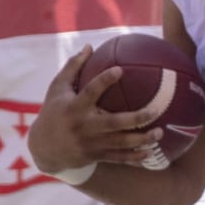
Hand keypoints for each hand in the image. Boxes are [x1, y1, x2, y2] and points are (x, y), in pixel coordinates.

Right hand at [27, 47, 171, 175]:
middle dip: (136, 118)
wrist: (44, 148)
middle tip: (156, 111)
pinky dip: (135, 157)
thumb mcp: (57, 88)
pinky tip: (151, 152)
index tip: (121, 69)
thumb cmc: (53, 111)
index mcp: (74, 107)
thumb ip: (73, 67)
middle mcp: (84, 126)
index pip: (91, 91)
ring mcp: (91, 143)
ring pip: (121, 143)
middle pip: (114, 122)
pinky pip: (119, 158)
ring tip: (160, 133)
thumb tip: (90, 46)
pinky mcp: (96, 156)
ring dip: (142, 139)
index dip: (105, 80)